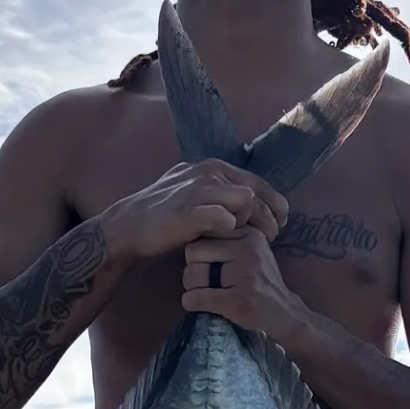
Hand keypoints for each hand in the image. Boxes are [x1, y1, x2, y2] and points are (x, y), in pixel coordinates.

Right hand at [101, 159, 287, 265]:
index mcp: (211, 167)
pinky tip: (225, 241)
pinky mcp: (189, 212)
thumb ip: (218, 192)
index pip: (256, 181)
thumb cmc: (162, 215)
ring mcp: (198, 190)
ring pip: (246, 202)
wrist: (128, 227)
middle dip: (269, 217)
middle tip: (271, 236)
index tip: (281, 220)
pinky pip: (224, 218)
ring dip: (252, 225)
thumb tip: (247, 200)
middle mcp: (207, 172)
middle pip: (255, 193)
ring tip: (252, 242)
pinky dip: (229, 230)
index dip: (274, 202)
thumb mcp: (192, 193)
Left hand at [181, 226, 307, 342]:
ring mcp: (244, 275)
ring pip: (192, 274)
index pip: (204, 231)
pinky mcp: (238, 300)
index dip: (199, 251)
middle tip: (202, 281)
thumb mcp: (251, 251)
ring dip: (191, 288)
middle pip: (193, 251)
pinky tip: (198, 305)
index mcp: (249, 233)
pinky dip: (191, 303)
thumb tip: (193, 230)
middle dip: (192, 268)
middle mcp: (248, 249)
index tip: (207, 264)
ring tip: (204, 293)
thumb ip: (227, 239)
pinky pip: (197, 298)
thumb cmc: (260, 282)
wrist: (285, 313)